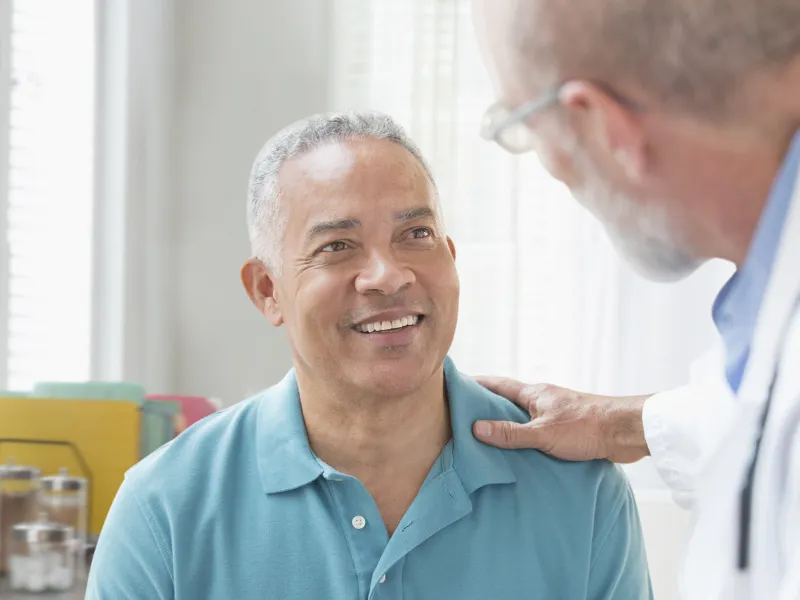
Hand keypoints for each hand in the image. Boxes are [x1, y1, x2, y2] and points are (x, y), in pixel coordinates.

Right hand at [472, 377, 650, 462]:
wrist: (625, 432)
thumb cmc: (586, 427)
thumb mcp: (542, 433)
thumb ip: (510, 433)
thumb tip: (476, 428)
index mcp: (535, 394)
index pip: (499, 385)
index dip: (478, 383)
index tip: (457, 382)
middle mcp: (544, 400)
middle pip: (510, 400)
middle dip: (489, 405)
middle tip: (465, 414)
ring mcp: (557, 413)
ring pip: (525, 416)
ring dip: (509, 423)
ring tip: (488, 437)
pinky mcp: (569, 428)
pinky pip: (539, 430)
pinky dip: (527, 437)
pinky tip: (522, 452)